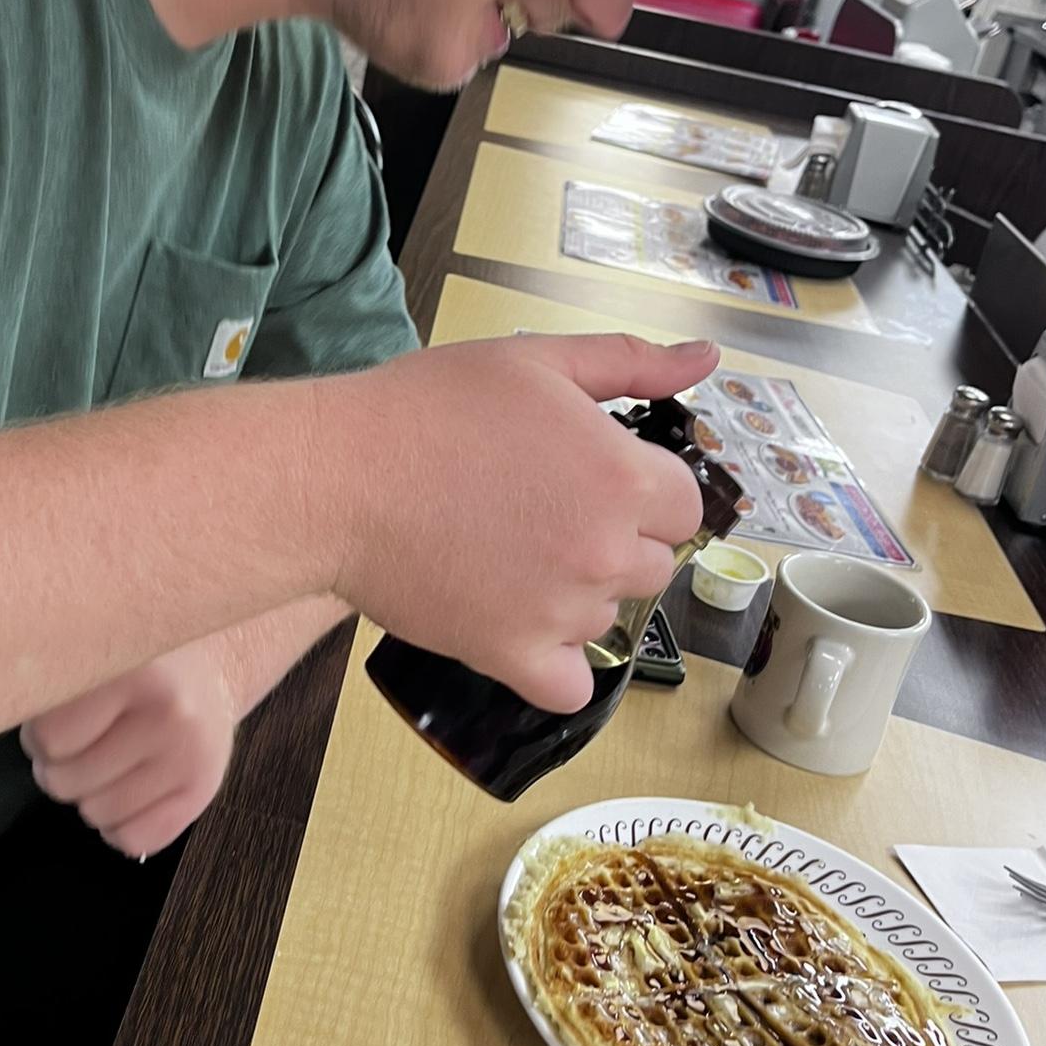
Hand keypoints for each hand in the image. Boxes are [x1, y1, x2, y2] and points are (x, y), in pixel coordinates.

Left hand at [21, 638, 239, 857]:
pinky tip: (132, 787)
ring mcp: (190, 757)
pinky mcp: (205, 792)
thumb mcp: (97, 654)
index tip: (56, 722)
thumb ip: (58, 683)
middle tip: (85, 742)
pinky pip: (132, 840)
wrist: (211, 671)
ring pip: (97, 815)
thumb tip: (1, 714)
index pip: (51, 738)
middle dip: (63, 767)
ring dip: (92, 794)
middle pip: (67, 782)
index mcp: (134, 670)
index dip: (42, 737)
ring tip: (110, 760)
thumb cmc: (135, 664)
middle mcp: (169, 714)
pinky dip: (120, 824)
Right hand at [320, 333, 717, 714]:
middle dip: (610, 539)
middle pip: (649, 564)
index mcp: (620, 476)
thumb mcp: (536, 360)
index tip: (591, 478)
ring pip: (606, 616)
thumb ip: (631, 362)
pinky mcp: (512, 655)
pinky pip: (570, 686)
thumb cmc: (429, 409)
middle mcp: (603, 550)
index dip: (641, 488)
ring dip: (575, 593)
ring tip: (509, 552)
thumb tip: (705, 359)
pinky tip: (523, 624)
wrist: (340, 478)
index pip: (682, 506)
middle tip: (542, 511)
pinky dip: (555, 665)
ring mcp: (561, 610)